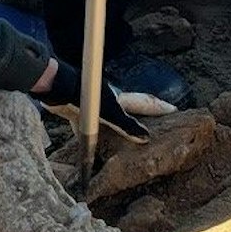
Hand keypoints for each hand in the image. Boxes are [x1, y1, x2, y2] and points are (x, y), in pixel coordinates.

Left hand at [32, 59, 151, 142]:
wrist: (56, 87)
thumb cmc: (85, 97)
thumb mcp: (110, 113)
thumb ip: (127, 126)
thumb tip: (146, 138)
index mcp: (121, 98)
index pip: (146, 102)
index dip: (160, 107)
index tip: (174, 110)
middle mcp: (110, 100)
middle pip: (131, 108)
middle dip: (143, 114)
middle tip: (156, 120)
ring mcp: (95, 105)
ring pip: (111, 116)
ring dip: (119, 125)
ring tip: (128, 136)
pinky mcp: (79, 110)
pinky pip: (92, 124)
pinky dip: (95, 134)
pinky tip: (93, 144)